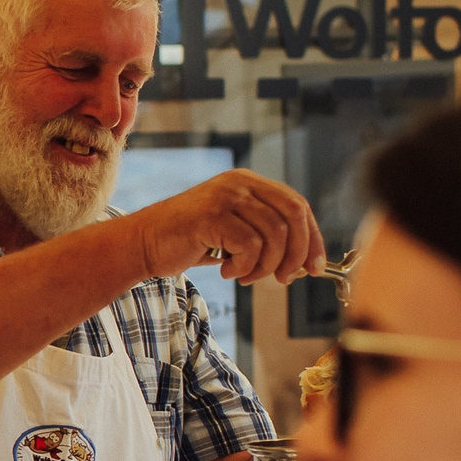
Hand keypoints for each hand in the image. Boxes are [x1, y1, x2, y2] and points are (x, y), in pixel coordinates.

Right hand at [125, 171, 326, 284]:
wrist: (145, 243)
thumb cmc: (190, 242)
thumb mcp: (235, 232)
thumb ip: (266, 236)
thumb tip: (305, 262)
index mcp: (248, 182)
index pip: (298, 205)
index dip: (313, 238)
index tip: (315, 267)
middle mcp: (239, 183)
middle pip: (293, 217)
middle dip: (296, 254)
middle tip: (284, 278)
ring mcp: (225, 197)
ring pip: (273, 235)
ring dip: (264, 266)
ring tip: (245, 275)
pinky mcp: (211, 215)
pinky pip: (249, 246)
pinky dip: (243, 267)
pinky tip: (226, 270)